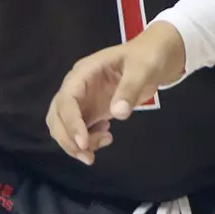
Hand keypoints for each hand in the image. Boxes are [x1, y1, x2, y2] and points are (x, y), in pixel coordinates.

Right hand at [46, 21, 185, 163]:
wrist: (156, 57)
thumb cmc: (147, 57)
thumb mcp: (142, 68)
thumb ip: (129, 89)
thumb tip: (118, 113)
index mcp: (83, 73)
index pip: (66, 99)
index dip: (71, 122)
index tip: (82, 142)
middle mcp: (77, 87)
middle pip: (58, 116)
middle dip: (68, 138)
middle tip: (88, 155)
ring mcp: (83, 100)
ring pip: (65, 126)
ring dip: (76, 142)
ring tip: (104, 142)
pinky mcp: (92, 110)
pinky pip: (80, 129)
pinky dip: (87, 139)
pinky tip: (107, 136)